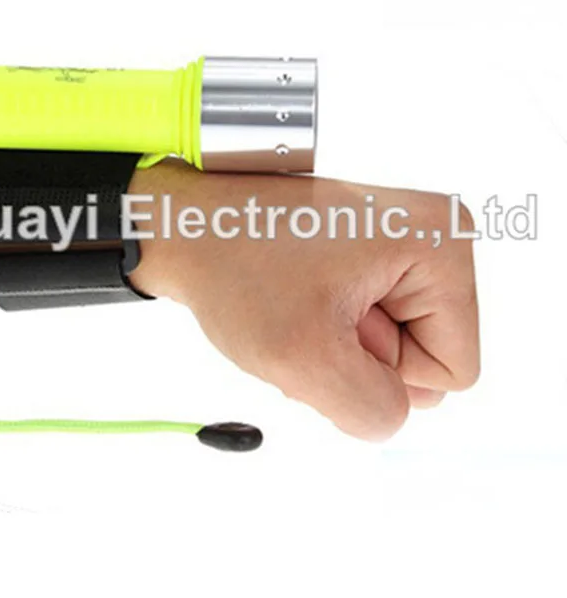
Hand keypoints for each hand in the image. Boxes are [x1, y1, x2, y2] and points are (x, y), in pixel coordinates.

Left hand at [129, 160, 478, 440]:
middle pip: (422, 358)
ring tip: (293, 309)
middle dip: (356, 360)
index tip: (330, 325)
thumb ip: (374, 410)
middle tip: (305, 319)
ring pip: (389, 350)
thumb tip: (396, 408)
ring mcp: (398, 242)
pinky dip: (326, 334)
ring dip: (335, 350)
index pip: (452, 371)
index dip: (383, 371)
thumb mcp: (306, 360)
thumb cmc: (235, 269)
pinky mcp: (368, 252)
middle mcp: (431, 235)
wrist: (184, 226)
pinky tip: (290, 306)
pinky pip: (367, 327)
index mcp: (440, 244)